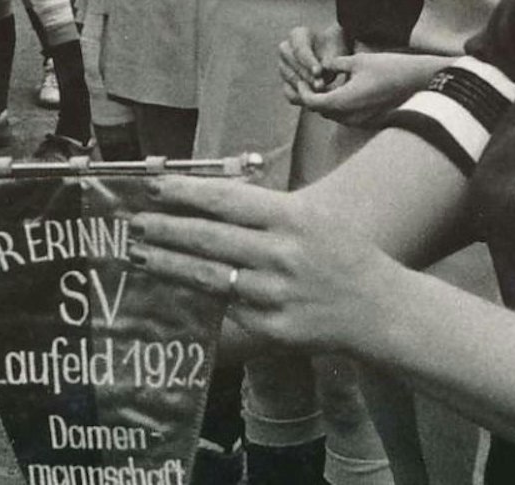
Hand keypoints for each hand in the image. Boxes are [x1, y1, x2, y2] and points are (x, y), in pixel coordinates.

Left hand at [128, 176, 406, 353]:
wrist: (380, 310)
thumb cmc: (341, 255)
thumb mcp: (312, 216)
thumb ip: (264, 208)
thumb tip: (207, 196)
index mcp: (292, 218)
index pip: (227, 200)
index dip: (186, 193)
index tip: (154, 186)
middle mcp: (282, 254)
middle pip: (209, 238)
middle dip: (166, 229)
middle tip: (135, 223)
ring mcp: (275, 294)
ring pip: (209, 277)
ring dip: (169, 264)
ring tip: (141, 254)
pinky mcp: (272, 328)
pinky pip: (226, 308)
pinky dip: (197, 296)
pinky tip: (175, 286)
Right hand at [278, 22, 349, 103]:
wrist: (334, 58)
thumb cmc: (336, 51)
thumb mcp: (336, 52)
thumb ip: (327, 64)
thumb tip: (317, 81)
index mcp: (297, 35)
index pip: (299, 48)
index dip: (308, 61)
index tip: (318, 72)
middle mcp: (286, 49)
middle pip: (292, 63)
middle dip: (307, 75)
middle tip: (321, 86)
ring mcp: (283, 66)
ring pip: (289, 78)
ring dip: (305, 87)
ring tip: (321, 93)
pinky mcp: (285, 82)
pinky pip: (289, 93)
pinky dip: (300, 98)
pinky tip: (314, 100)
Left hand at [293, 51, 444, 126]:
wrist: (422, 82)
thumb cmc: (391, 68)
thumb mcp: (358, 60)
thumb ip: (335, 64)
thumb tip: (322, 66)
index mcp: (343, 101)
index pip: (311, 102)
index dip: (303, 92)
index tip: (302, 81)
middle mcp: (350, 117)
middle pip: (322, 111)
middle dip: (315, 97)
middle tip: (314, 81)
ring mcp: (362, 123)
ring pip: (336, 116)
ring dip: (330, 103)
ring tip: (332, 85)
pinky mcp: (373, 123)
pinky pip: (350, 118)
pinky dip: (344, 107)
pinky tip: (349, 92)